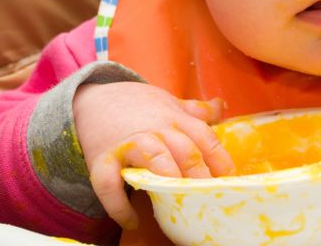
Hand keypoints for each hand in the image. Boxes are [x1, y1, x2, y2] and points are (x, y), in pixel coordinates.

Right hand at [73, 82, 233, 228]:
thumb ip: (195, 110)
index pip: (205, 137)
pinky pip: (109, 185)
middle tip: (210, 198)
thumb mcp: (168, 102)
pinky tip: (132, 220)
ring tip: (180, 205)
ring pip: (155, 160)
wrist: (91, 100)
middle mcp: (155, 129)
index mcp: (175, 118)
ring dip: (170, 182)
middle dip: (200, 176)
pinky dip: (119, 205)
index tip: (229, 180)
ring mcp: (128, 144)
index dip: (220, 160)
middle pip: (186, 151)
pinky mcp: (101, 160)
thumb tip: (222, 107)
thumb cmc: (137, 106)